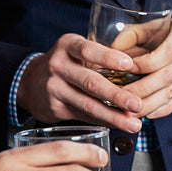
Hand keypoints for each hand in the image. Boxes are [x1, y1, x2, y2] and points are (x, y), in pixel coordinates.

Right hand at [18, 33, 143, 132]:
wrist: (30, 82)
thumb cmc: (67, 63)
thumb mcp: (77, 51)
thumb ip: (102, 57)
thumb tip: (141, 68)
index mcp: (68, 45)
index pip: (88, 50)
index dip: (109, 57)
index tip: (130, 64)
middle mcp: (58, 65)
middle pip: (90, 82)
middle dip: (116, 95)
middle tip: (137, 104)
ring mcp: (54, 87)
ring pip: (87, 104)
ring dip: (113, 116)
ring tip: (134, 124)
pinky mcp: (54, 108)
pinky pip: (83, 116)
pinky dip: (103, 121)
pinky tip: (118, 125)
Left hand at [125, 12, 171, 119]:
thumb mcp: (171, 22)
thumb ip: (141, 32)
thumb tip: (114, 48)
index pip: (163, 54)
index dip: (141, 65)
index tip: (121, 71)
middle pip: (166, 77)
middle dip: (140, 91)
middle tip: (117, 98)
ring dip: (148, 105)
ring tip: (127, 111)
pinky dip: (163, 109)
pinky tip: (147, 114)